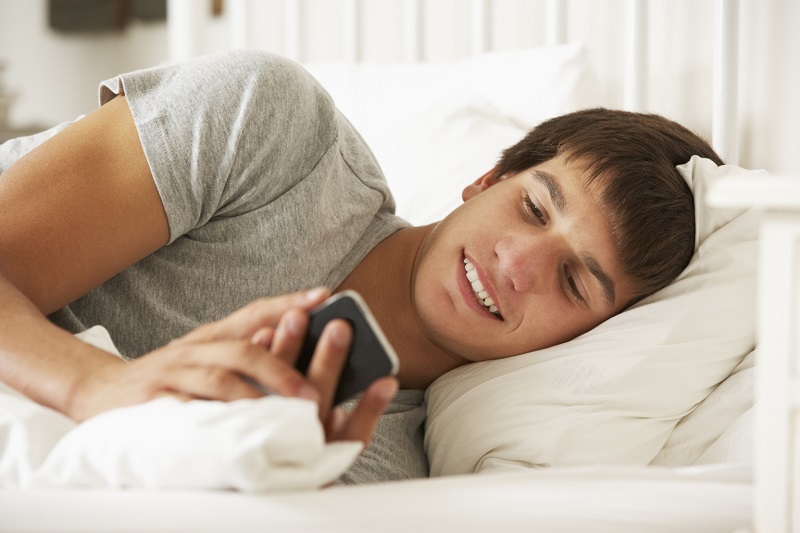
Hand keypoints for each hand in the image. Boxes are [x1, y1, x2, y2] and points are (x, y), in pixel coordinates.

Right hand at [67, 288, 397, 445]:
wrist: (99, 390)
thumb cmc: (169, 377)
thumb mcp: (205, 356)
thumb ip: (244, 350)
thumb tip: (296, 347)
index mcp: (212, 336)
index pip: (254, 312)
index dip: (288, 303)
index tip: (324, 296)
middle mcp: (194, 349)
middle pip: (242, 348)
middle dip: (281, 366)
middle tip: (312, 391)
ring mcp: (172, 374)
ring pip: (218, 378)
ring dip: (255, 395)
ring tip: (284, 414)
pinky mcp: (152, 401)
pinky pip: (187, 410)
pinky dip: (213, 418)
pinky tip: (236, 429)